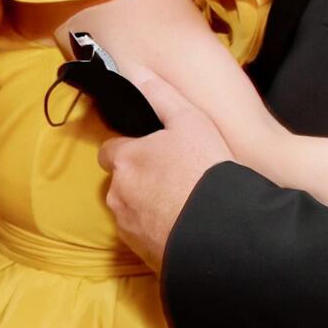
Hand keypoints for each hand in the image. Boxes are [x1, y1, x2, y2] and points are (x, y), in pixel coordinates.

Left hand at [99, 70, 232, 271]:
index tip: (152, 152)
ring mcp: (127, 225)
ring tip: (181, 205)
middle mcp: (117, 192)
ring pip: (131, 210)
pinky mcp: (141, 251)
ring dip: (148, 207)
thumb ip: (163, 97)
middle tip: (173, 179)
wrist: (216, 227)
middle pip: (121, 182)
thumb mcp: (190, 121)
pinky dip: (157, 231)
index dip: (130, 150)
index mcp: (124, 159)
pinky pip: (145, 236)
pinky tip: (182, 226)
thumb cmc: (203, 167)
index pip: (111, 151)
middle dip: (139, 181)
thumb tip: (141, 76)